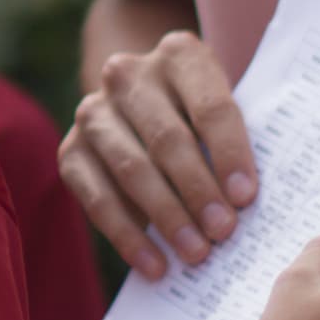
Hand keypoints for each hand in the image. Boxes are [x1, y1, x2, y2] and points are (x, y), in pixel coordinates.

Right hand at [63, 31, 256, 280]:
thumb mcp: (225, 112)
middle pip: (167, 138)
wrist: (144, 103)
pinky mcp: (70, 151)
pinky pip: (97, 198)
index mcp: (179, 54)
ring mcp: (93, 111)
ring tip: (195, 253)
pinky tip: (155, 265)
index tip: (246, 196)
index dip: (229, 153)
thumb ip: (238, 143)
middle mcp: (128, 75)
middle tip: (224, 232)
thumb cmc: (203, 118)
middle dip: (197, 190)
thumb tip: (249, 204)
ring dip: (166, 216)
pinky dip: (127, 236)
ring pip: (131, 168)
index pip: (209, 105)